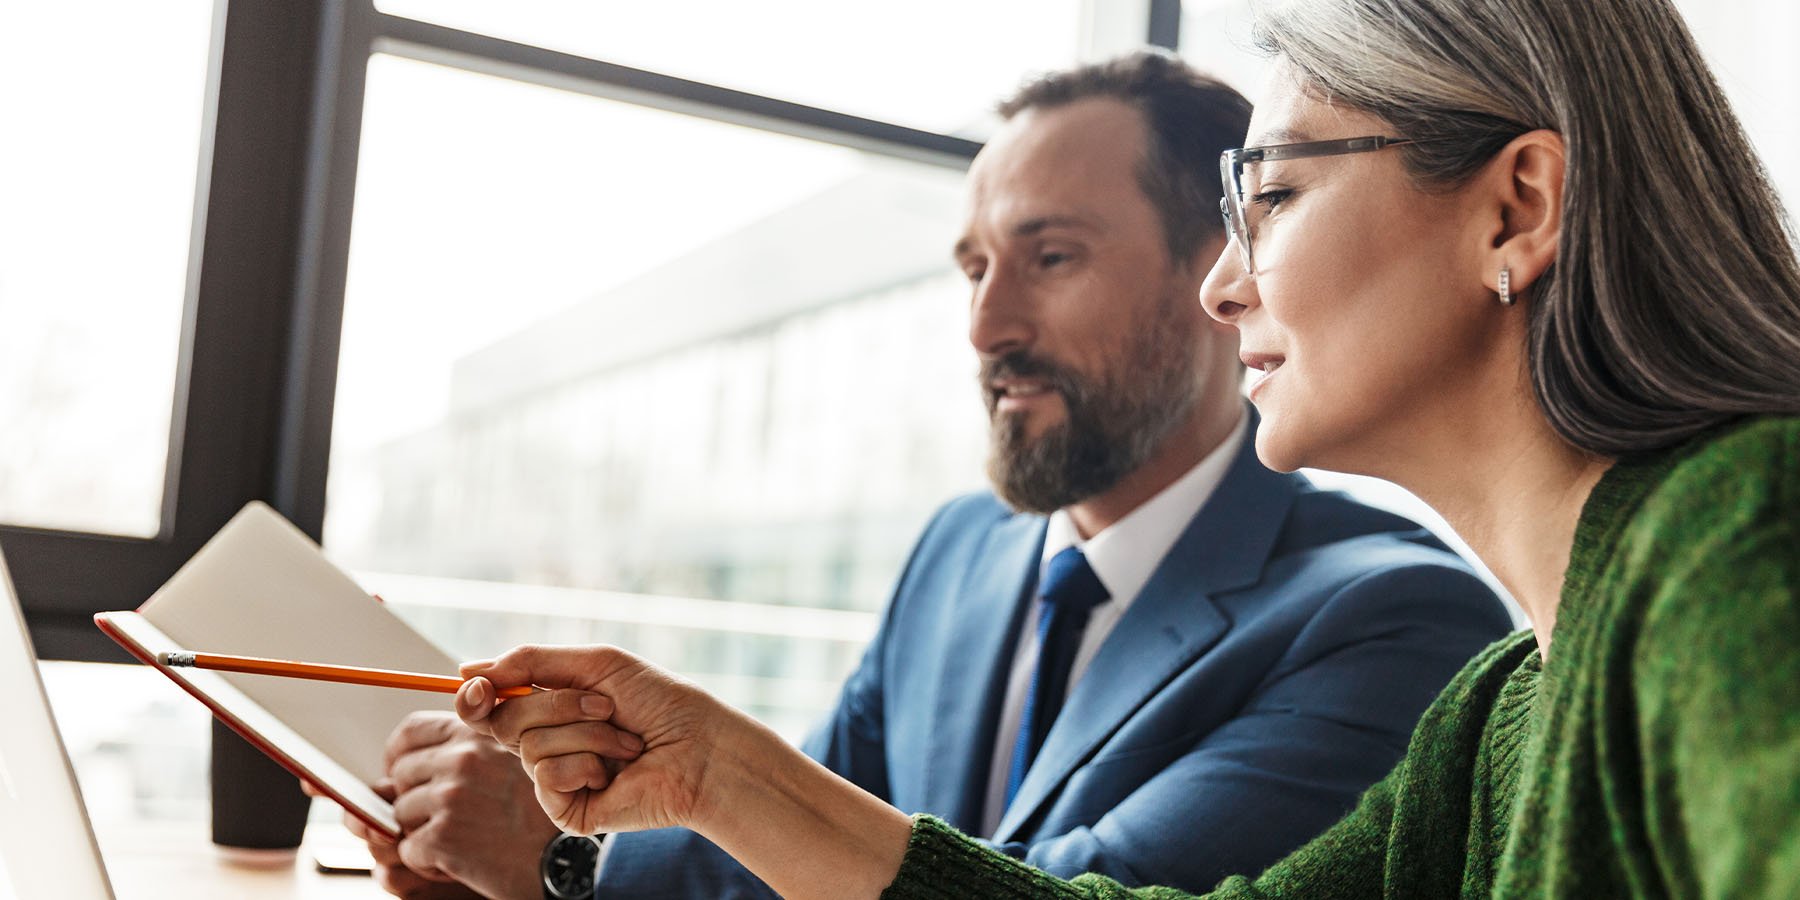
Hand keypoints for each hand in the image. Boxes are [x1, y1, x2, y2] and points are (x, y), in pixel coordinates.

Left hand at [358, 712, 621, 899]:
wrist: (571, 859)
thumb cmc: (545, 813)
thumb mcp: (513, 761)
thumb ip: (466, 750)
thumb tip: (390, 770)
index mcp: (478, 733)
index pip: (410, 733)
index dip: (401, 755)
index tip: (411, 776)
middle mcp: (462, 759)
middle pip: (399, 774)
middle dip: (412, 798)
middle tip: (441, 817)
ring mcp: (451, 797)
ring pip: (400, 813)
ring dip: (421, 831)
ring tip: (460, 838)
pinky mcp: (445, 837)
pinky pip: (408, 850)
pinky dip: (427, 862)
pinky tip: (460, 860)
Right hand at [456, 644, 742, 836]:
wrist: (701, 748)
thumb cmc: (660, 702)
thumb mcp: (596, 664)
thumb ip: (531, 661)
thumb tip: (467, 669)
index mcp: (551, 705)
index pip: (491, 701)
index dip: (475, 693)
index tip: (477, 685)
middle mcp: (548, 740)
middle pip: (502, 719)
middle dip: (556, 704)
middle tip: (605, 706)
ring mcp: (556, 776)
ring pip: (529, 745)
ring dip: (585, 732)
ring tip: (625, 740)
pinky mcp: (566, 809)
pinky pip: (545, 776)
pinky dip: (584, 763)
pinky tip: (613, 771)